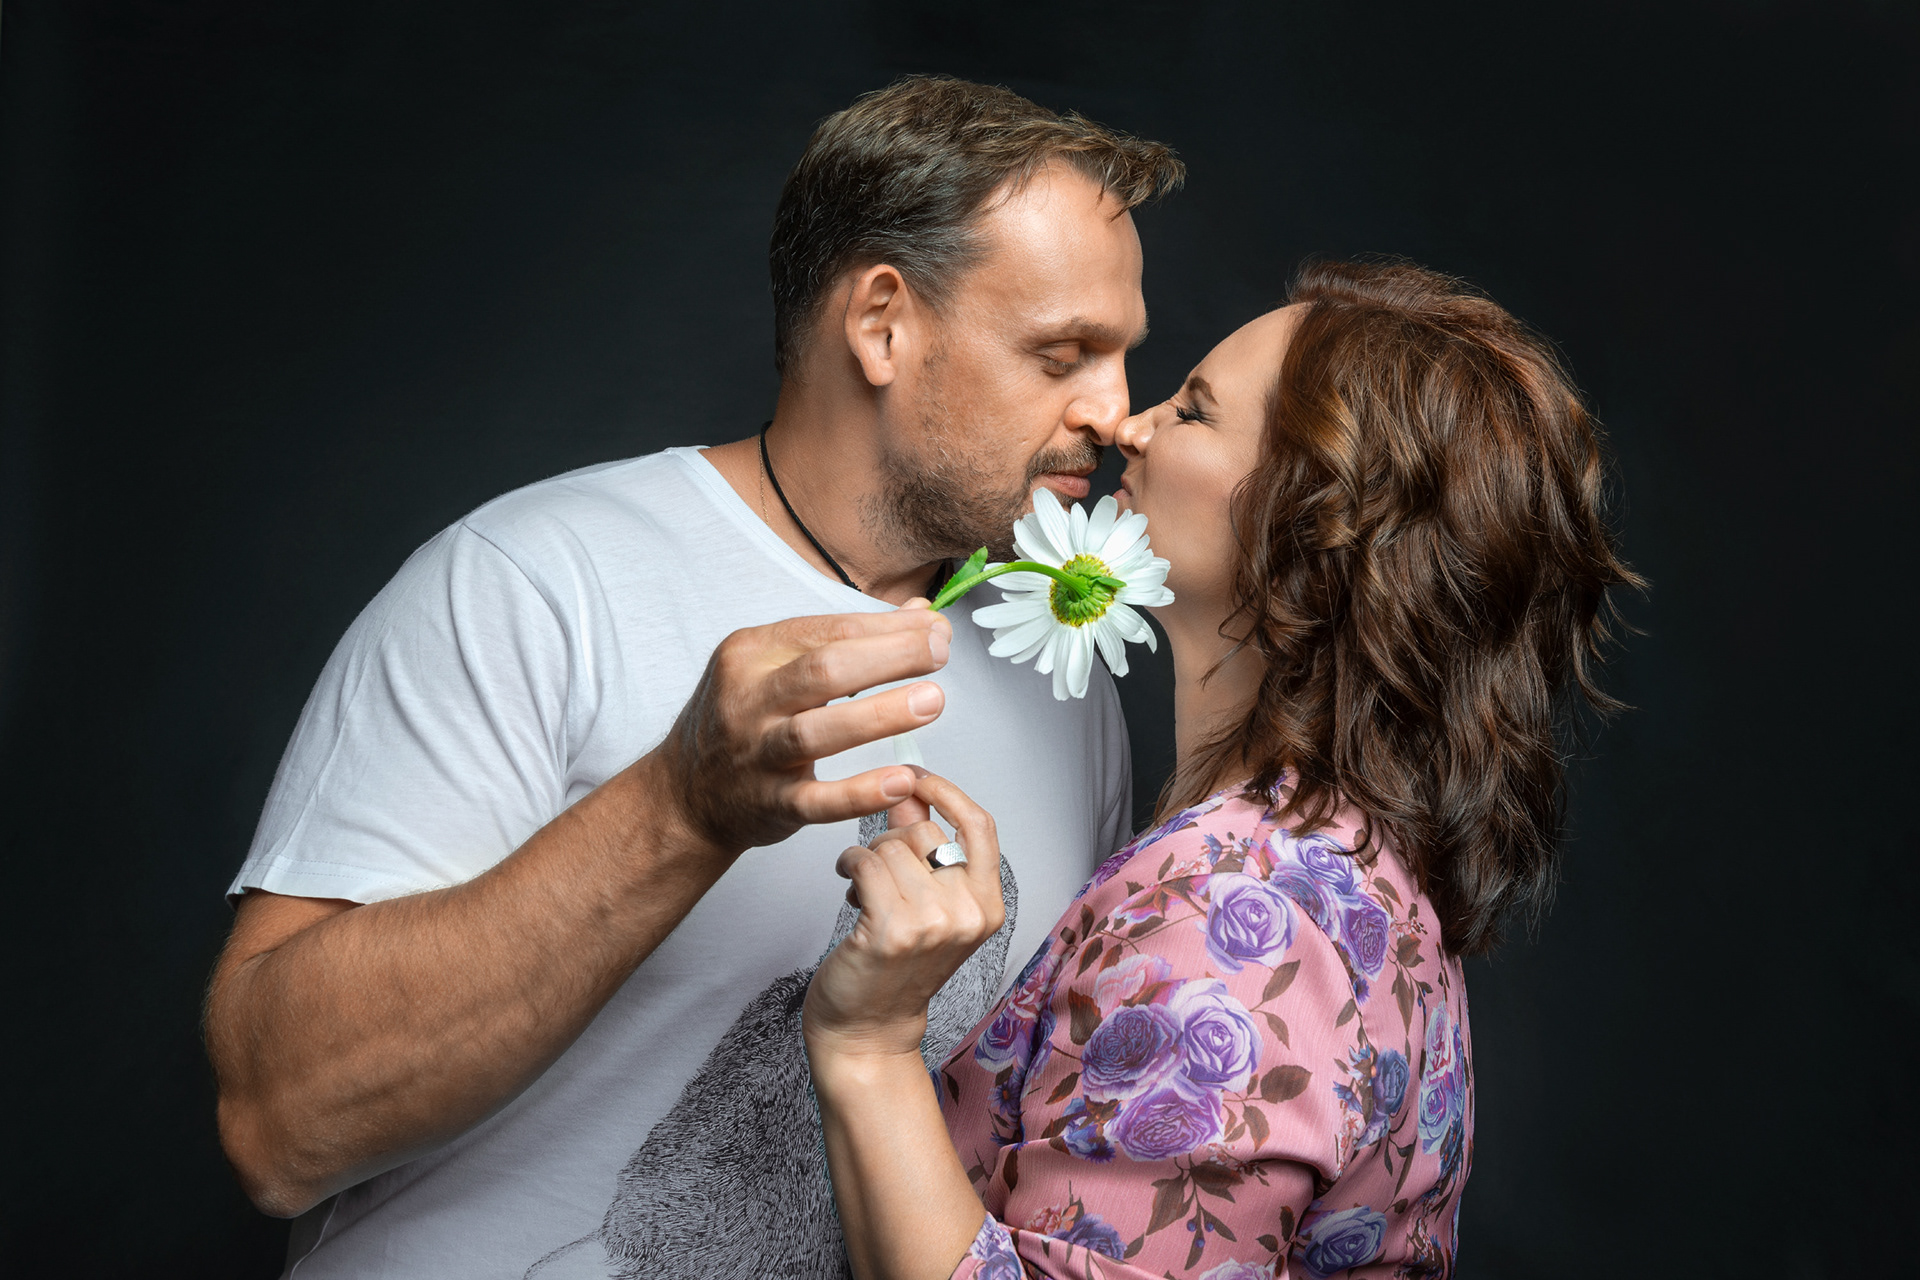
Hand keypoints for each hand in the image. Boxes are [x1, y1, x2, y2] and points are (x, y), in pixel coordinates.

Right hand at [649, 604, 951, 856]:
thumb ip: (849, 641)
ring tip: (932, 701)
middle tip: (938, 653)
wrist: (686, 793)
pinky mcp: (769, 804)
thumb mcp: (777, 665)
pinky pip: (816, 800)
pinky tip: (901, 780)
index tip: (936, 629)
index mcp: (751, 653)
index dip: (887, 628)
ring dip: (879, 715)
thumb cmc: (744, 719)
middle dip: (887, 657)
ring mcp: (756, 754)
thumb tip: (923, 617)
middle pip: (822, 670)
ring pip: (817, 732)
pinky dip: (859, 793)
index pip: (828, 631)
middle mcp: (748, 699)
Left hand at [802, 773, 1004, 1060]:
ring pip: (890, 847)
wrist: (868, 1031)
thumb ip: (923, 849)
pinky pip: (865, 862)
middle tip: (879, 869)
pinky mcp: (892, 930)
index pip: (981, 827)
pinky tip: (848, 883)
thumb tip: (909, 793)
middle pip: (927, 833)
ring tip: (863, 887)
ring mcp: (933, 924)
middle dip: (892, 840)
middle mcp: (969, 915)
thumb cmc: (894, 968)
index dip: (948, 793)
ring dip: (866, 858)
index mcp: (989, 907)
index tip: (917, 778)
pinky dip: (849, 864)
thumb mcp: (926, 905)